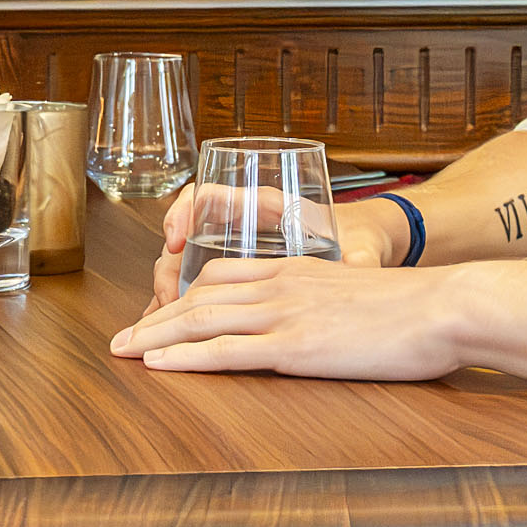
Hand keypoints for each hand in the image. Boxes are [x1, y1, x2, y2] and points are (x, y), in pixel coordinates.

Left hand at [111, 256, 472, 382]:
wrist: (446, 307)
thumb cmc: (417, 309)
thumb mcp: (361, 297)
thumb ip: (330, 306)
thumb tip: (322, 327)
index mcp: (296, 270)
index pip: (221, 275)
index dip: (182, 295)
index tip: (158, 313)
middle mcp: (281, 285)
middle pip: (199, 296)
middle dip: (154, 318)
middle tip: (120, 339)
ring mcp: (286, 313)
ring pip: (201, 320)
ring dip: (154, 337)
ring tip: (122, 352)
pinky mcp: (296, 345)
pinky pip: (227, 350)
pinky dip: (185, 356)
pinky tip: (157, 364)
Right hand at [147, 185, 396, 311]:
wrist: (364, 245)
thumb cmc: (357, 236)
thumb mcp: (359, 245)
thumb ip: (359, 257)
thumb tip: (360, 264)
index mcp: (267, 205)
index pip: (209, 196)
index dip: (183, 213)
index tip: (178, 240)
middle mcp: (242, 224)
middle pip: (185, 237)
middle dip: (168, 268)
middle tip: (166, 298)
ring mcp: (233, 249)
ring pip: (183, 264)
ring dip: (168, 291)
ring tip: (163, 319)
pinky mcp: (235, 276)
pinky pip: (194, 286)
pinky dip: (179, 305)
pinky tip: (170, 330)